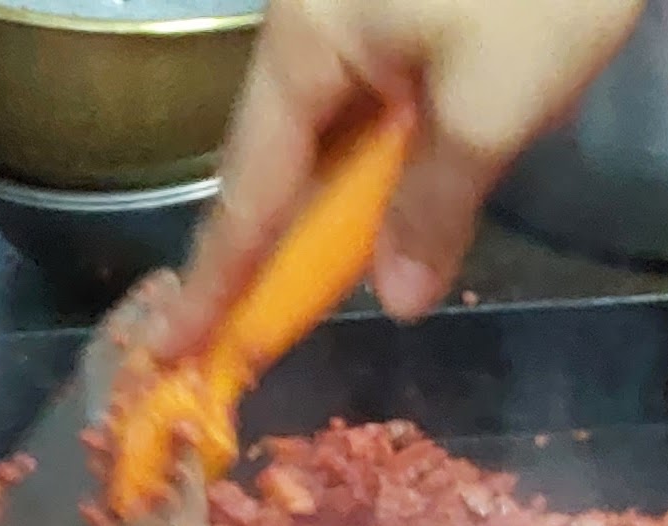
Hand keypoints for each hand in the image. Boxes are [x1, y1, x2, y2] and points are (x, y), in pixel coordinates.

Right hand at [174, 0, 641, 336]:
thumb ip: (435, 209)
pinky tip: (398, 206)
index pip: (250, 187)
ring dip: (334, 214)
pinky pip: (372, 107)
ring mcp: (356, 10)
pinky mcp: (406, 6)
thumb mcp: (494, 105)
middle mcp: (314, 23)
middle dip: (275, 250)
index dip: (218, 278)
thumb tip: (396, 302)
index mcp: (308, 38)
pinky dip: (376, 170)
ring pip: (330, 138)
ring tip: (319, 287)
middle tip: (249, 338)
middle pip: (281, 161)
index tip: (173, 348)